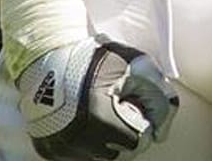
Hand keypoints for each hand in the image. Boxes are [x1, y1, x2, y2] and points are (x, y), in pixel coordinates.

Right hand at [15, 36, 177, 158]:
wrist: (46, 59)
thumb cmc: (92, 59)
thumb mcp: (131, 64)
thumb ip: (155, 89)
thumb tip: (166, 118)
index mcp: (102, 120)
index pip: (140, 140)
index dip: (145, 120)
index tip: (137, 104)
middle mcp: (81, 142)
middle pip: (122, 151)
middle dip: (127, 130)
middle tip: (120, 105)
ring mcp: (64, 149)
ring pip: (101, 155)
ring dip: (108, 137)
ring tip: (102, 109)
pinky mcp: (51, 151)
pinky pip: (80, 155)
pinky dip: (87, 140)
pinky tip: (85, 117)